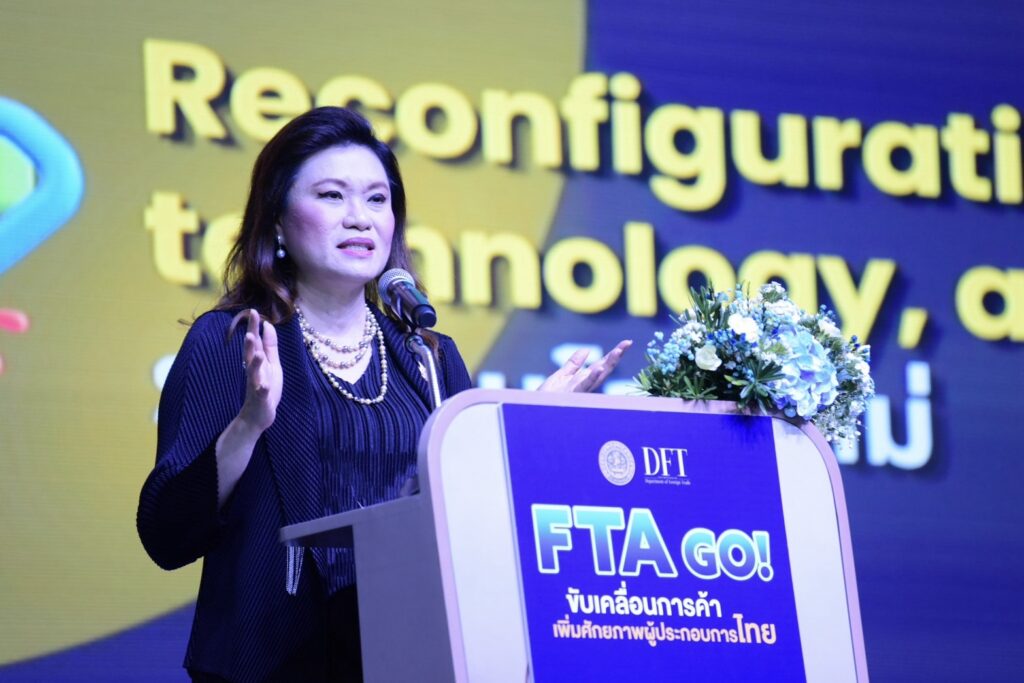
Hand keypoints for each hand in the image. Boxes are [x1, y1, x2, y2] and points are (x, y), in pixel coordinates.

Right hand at [238, 309, 281, 431]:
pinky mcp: (261, 398)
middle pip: (250, 354)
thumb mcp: (271, 364)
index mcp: (257, 361)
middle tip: (250, 327)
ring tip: (256, 351)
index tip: (253, 311)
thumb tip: (268, 325)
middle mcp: (254, 371)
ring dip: (254, 361)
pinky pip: (261, 393)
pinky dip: (262, 389)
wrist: (257, 415)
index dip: (254, 327)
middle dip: (250, 341)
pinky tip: (264, 386)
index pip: (255, 341)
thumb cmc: (265, 387)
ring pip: (253, 372)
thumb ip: (269, 346)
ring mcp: (256, 384)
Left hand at [537, 340, 631, 392]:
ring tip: (618, 351)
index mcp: (583, 379)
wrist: (536, 410)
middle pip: (604, 368)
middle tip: (628, 343)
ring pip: (597, 377)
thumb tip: (587, 350)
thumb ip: (574, 364)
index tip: (627, 342)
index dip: (614, 353)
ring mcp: (579, 390)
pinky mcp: (571, 394)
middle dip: (616, 356)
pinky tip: (598, 368)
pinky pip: (583, 386)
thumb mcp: (561, 376)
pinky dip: (592, 377)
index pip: (602, 364)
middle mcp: (585, 385)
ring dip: (608, 364)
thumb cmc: (547, 397)